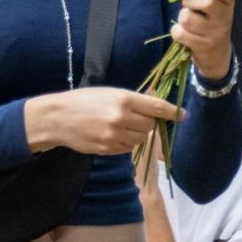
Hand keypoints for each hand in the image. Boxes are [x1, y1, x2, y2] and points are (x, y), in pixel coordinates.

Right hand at [23, 87, 183, 154]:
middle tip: (134, 117)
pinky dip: (125, 143)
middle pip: (150, 125)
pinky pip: (128, 148)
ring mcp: (115, 136)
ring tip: (120, 126)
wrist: (58, 118)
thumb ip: (133, 100)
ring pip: (140, 139)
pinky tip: (112, 134)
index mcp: (124, 99)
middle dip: (147, 122)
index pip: (156, 107)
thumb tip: (157, 105)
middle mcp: (121, 118)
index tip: (183, 115)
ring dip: (137, 134)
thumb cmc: (84, 101)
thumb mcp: (109, 93)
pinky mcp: (108, 149)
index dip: (172, 112)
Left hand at [171, 0, 236, 80]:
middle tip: (190, 5)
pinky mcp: (201, 46)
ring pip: (187, 17)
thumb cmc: (211, 20)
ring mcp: (214, 34)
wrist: (217, 53)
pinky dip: (177, 31)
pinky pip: (179, 33)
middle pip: (206, 2)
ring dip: (182, 16)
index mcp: (229, 2)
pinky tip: (184, 32)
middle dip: (190, 0)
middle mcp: (225, 18)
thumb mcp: (214, 2)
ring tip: (188, 20)